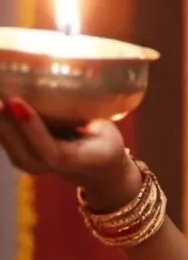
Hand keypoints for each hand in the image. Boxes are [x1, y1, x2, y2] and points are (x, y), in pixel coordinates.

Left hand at [0, 97, 139, 209]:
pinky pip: (5, 141)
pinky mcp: (23, 158)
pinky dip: (0, 123)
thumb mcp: (105, 130)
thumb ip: (87, 117)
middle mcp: (51, 167)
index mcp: (76, 160)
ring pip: (10, 146)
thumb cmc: (105, 143)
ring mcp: (34, 166)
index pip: (50, 149)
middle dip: (6, 121)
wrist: (99, 170)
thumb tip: (68, 89)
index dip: (32, 127)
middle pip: (22, 149)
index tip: (17, 102)